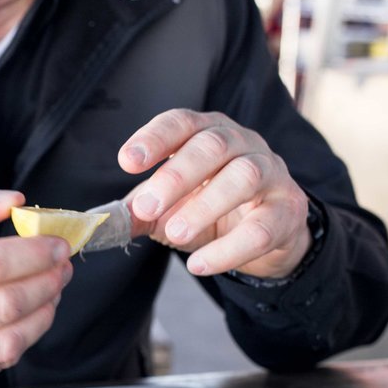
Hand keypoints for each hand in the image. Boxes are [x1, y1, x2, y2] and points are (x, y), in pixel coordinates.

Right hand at [0, 176, 72, 387]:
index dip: (33, 254)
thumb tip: (14, 202)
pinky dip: (24, 337)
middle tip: (62, 265)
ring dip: (44, 313)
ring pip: (9, 342)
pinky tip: (27, 315)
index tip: (56, 244)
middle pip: (5, 305)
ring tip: (52, 289)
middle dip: (47, 282)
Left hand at [119, 108, 310, 278]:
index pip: (182, 122)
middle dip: (176, 176)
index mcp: (208, 132)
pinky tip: (200, 265)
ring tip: (174, 234)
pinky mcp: (288, 211)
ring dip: (205, 206)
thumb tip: (99, 223)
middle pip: (213, 146)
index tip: (127, 161)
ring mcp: (271, 173)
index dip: (154, 138)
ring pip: (244, 177)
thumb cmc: (211, 207)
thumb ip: (138, 211)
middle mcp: (243, 143)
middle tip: (146, 207)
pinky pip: (262, 228)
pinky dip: (228, 249)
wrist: (268, 234)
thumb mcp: (171, 206)